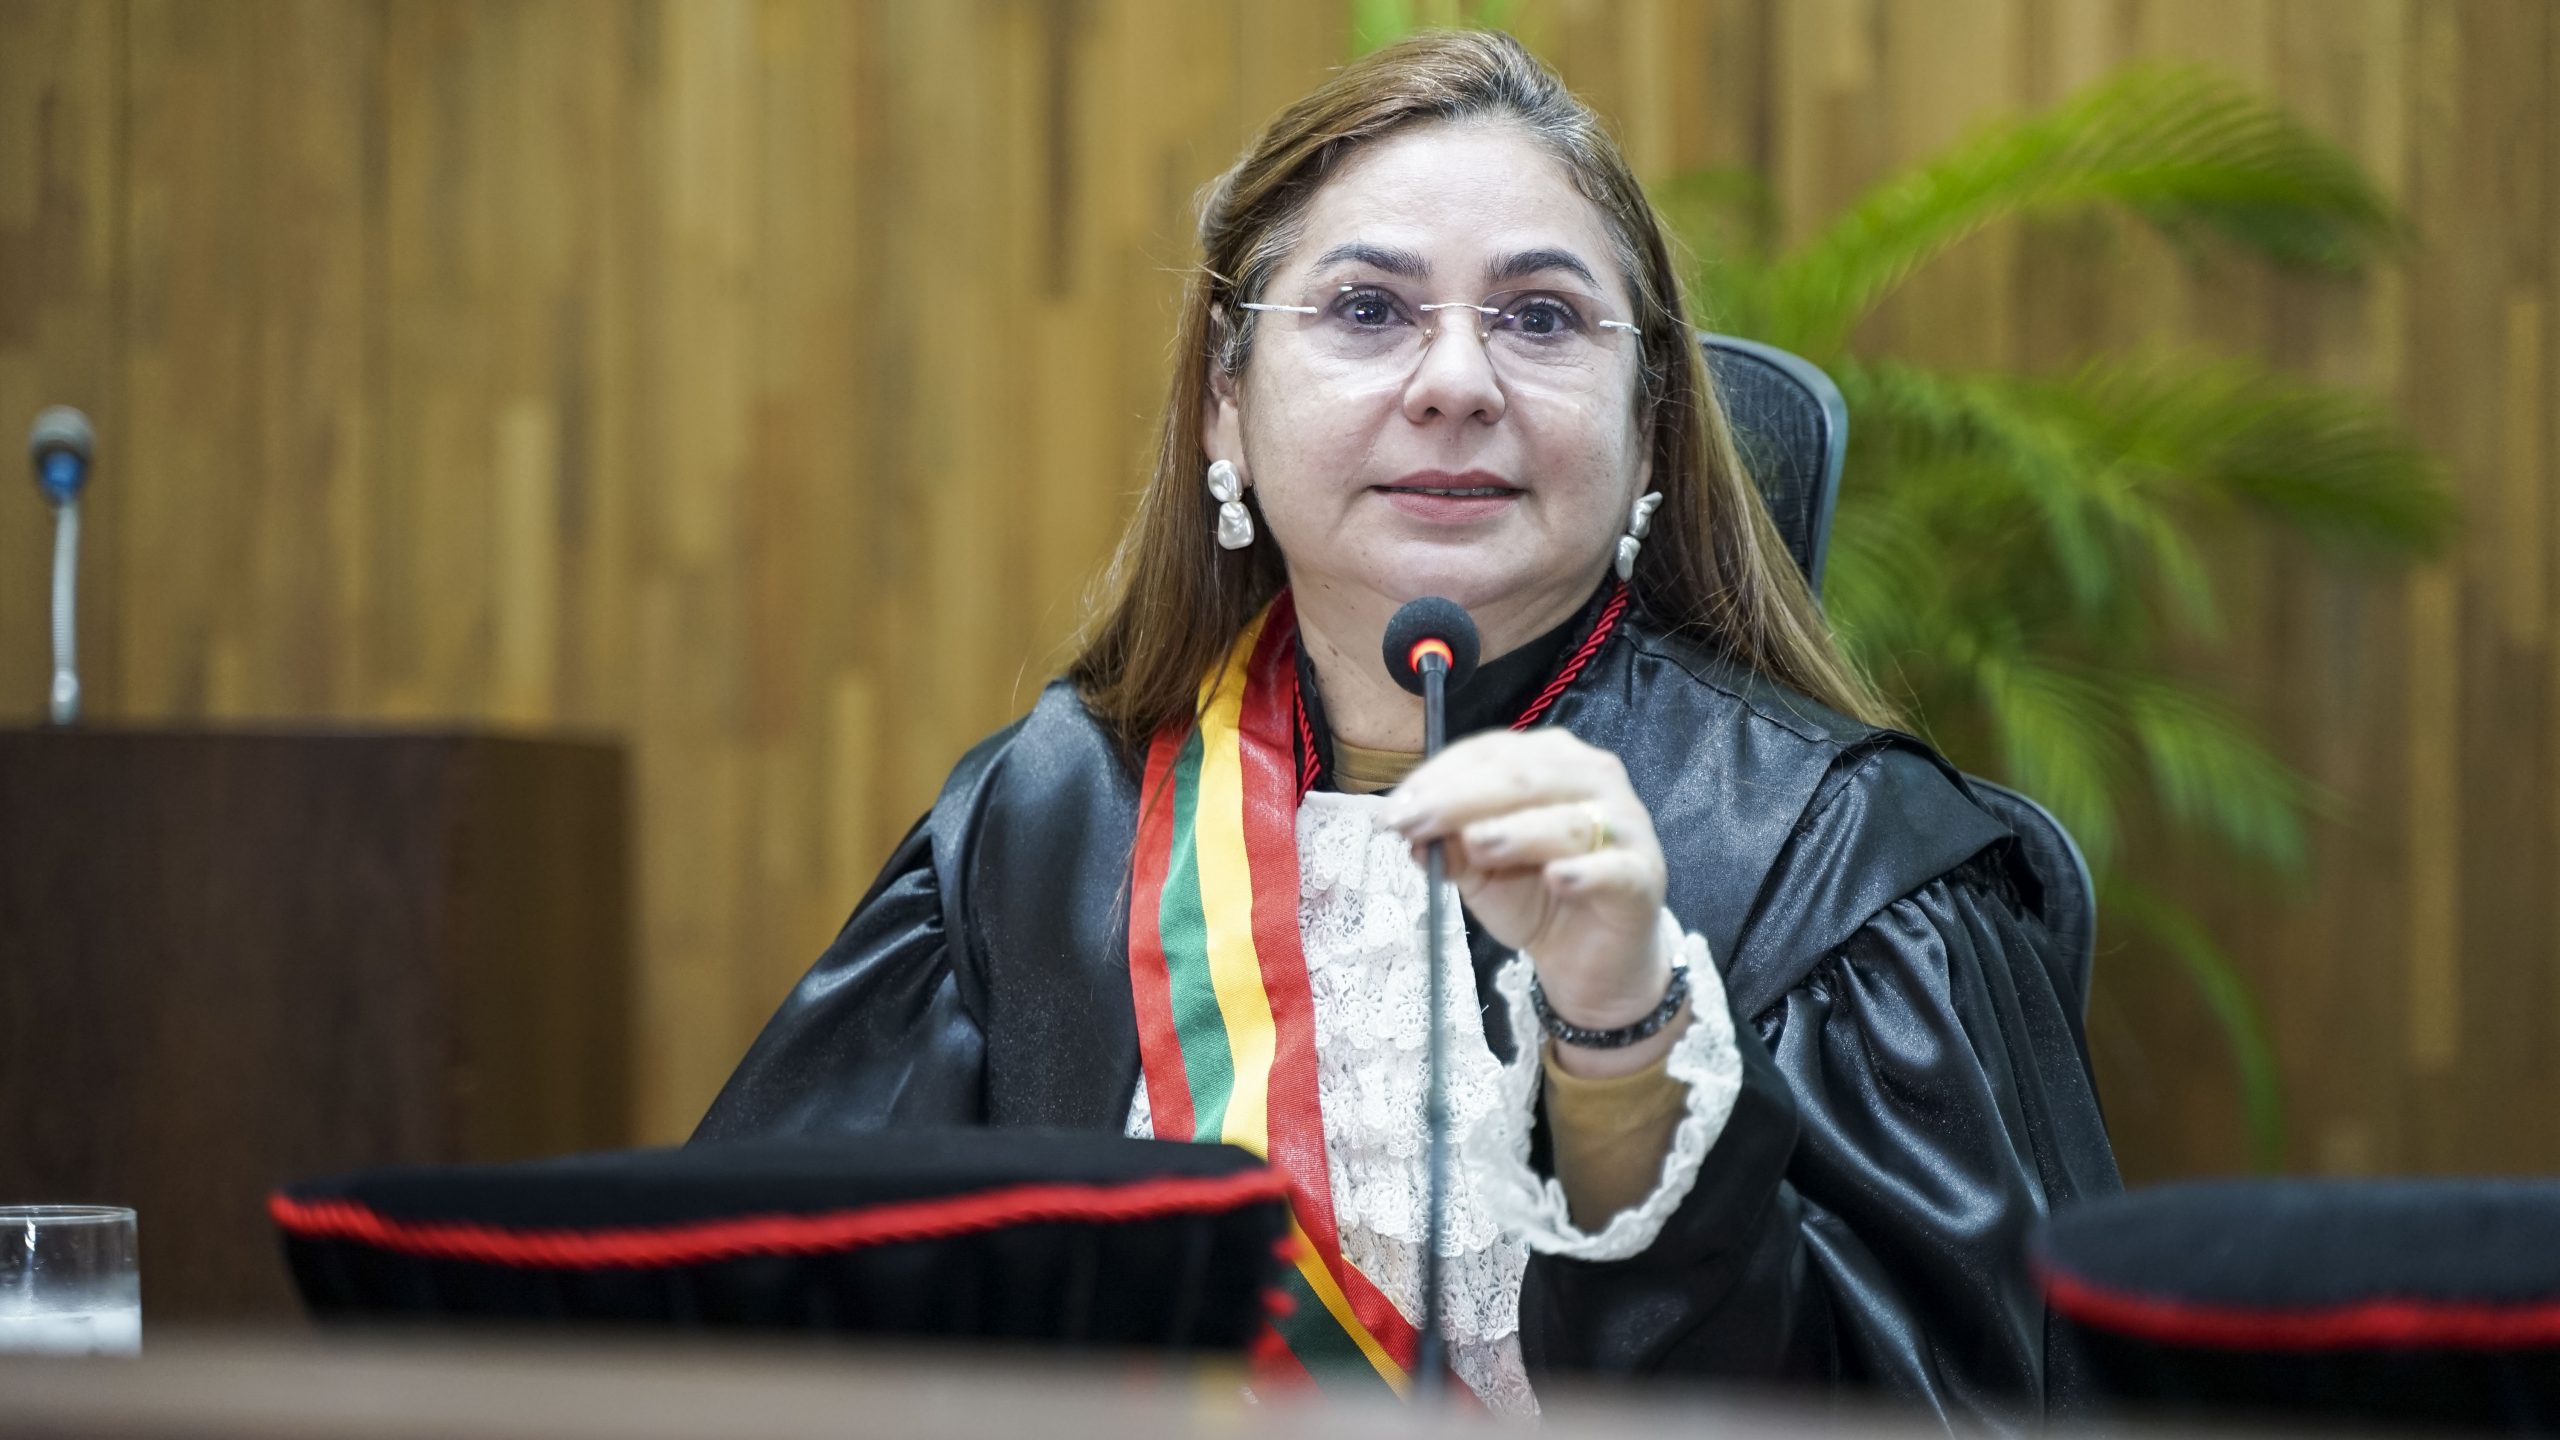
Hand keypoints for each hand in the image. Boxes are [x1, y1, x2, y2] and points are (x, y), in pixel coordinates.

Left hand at [1378, 729, 1684, 1074]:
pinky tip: (1556, 878)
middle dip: (1460, 799)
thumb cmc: (1534, 898)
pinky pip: (1613, 869)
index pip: (1489, 753)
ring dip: (1518, 831)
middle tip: (1412, 824)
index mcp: (1549, 761)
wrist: (1589, 959)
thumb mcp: (1478, 872)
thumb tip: (1411, 831)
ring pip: (1568, 819)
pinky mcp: (1643, 875)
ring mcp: (1624, 825)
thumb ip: (1449, 846)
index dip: (1438, 777)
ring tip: (1477, 845)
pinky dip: (1585, 871)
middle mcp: (1591, 779)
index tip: (1393, 810)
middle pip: (1524, 778)